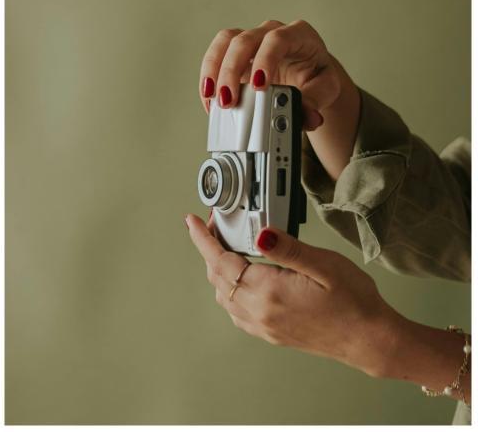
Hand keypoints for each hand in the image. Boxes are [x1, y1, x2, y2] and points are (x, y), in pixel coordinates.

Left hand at [186, 213, 398, 377]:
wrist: (370, 340)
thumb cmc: (354, 302)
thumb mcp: (324, 264)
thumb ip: (287, 248)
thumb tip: (258, 233)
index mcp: (269, 292)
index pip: (222, 261)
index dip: (203, 239)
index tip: (191, 222)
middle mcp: (260, 313)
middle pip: (218, 277)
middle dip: (211, 249)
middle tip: (217, 225)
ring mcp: (264, 326)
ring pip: (224, 294)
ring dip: (219, 269)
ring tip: (229, 245)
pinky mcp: (271, 332)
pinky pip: (237, 309)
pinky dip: (230, 287)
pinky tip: (244, 276)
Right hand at [198, 19, 341, 130]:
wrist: (307, 72)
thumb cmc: (316, 75)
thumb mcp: (325, 88)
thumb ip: (316, 101)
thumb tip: (307, 116)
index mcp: (298, 35)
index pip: (278, 40)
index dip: (265, 60)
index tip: (258, 86)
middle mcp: (271, 31)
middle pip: (245, 40)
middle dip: (232, 70)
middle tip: (229, 100)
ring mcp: (251, 38)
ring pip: (225, 42)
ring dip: (214, 69)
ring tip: (212, 98)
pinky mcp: (235, 51)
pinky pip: (216, 54)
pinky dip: (209, 76)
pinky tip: (209, 98)